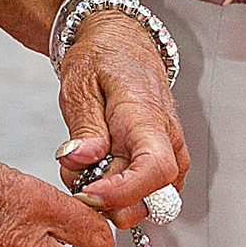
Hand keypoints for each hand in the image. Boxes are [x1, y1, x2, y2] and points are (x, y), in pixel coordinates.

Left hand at [56, 10, 188, 228]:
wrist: (122, 44)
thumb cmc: (103, 58)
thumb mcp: (80, 83)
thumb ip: (83, 126)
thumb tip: (80, 161)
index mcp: (147, 117)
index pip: (154, 169)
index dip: (122, 191)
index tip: (88, 191)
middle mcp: (169, 141)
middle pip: (149, 198)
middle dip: (107, 198)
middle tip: (74, 170)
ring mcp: (171, 155)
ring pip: (147, 202)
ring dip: (111, 197)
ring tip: (84, 162)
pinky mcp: (164, 164)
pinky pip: (145, 193)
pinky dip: (118, 191)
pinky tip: (99, 166)